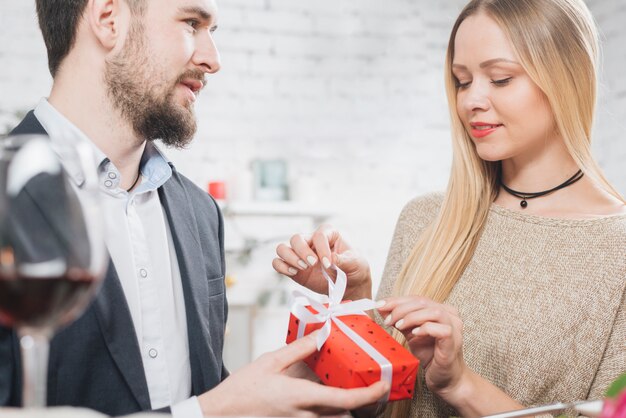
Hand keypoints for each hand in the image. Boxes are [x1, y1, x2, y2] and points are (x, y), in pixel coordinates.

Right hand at [198, 332, 388, 416]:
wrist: (222, 413)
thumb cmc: (243, 388)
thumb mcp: (270, 361)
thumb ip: (299, 349)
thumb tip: (321, 334)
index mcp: (301, 397)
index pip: (345, 400)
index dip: (369, 395)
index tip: (383, 386)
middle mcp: (304, 416)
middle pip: (344, 417)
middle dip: (359, 406)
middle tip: (366, 388)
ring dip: (343, 410)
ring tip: (347, 392)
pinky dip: (327, 412)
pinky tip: (321, 398)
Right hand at [272, 225, 371, 299]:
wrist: (350, 286)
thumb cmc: (354, 268)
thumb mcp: (356, 263)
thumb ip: (344, 260)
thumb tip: (331, 259)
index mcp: (328, 234)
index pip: (319, 235)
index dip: (322, 248)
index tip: (328, 263)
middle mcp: (311, 242)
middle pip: (296, 239)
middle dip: (302, 251)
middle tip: (312, 264)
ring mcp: (301, 255)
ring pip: (283, 248)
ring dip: (289, 258)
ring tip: (302, 268)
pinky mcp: (294, 268)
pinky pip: (278, 263)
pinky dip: (281, 267)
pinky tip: (293, 273)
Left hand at [377, 297, 468, 397]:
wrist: (445, 378)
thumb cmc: (430, 355)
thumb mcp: (411, 334)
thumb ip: (400, 320)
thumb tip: (382, 308)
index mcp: (440, 309)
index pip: (416, 299)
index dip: (396, 300)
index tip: (379, 305)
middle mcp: (449, 315)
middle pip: (423, 302)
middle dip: (400, 308)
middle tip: (387, 319)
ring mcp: (454, 327)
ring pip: (433, 312)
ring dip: (411, 317)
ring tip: (398, 326)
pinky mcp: (454, 341)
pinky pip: (441, 329)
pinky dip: (425, 328)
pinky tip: (414, 333)